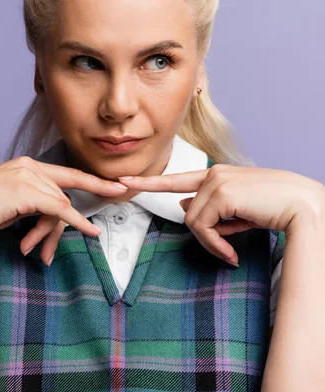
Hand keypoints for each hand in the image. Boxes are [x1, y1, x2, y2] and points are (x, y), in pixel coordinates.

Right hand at [0, 156, 127, 265]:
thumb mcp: (11, 203)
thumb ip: (34, 202)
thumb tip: (56, 215)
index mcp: (27, 164)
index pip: (67, 173)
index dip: (93, 179)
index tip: (115, 183)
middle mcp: (30, 165)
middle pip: (66, 190)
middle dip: (82, 204)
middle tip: (101, 209)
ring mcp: (28, 176)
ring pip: (60, 204)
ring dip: (53, 233)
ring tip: (37, 251)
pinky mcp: (26, 192)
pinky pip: (60, 209)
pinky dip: (76, 221)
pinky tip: (90, 232)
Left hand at [118, 164, 324, 265]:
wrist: (301, 205)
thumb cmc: (274, 207)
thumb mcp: (239, 208)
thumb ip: (210, 207)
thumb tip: (182, 207)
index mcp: (217, 174)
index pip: (176, 178)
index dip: (149, 181)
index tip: (125, 180)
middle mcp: (212, 174)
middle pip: (186, 212)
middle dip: (203, 236)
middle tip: (226, 252)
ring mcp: (215, 181)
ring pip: (192, 221)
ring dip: (211, 242)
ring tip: (234, 250)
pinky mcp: (220, 193)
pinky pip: (203, 227)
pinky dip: (215, 244)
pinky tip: (233, 252)